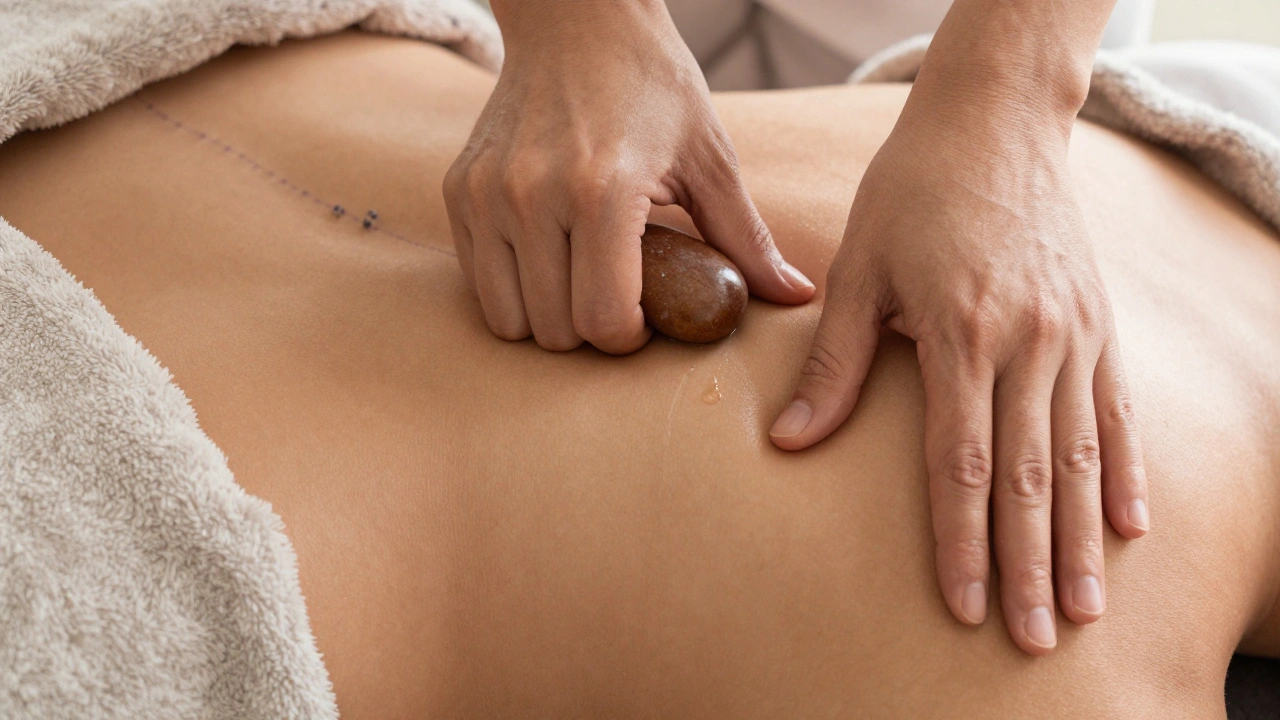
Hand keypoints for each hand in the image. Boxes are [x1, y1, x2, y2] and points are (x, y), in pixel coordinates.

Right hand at [444, 0, 813, 353]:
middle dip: (592, 332)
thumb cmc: (652, 85)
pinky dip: (513, 288)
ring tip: (580, 281)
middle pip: (556, 332)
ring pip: (509, 319)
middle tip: (618, 297)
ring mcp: (487, 194)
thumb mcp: (710, 158)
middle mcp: (533, 196)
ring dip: (547, 318)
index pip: (605, 322)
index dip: (631, 338)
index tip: (647, 317)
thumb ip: (746, 237)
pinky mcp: (460, 190)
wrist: (577, 19)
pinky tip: (547, 256)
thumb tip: (797, 295)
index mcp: (602, 193)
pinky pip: (478, 283)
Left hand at [769, 87, 1148, 653]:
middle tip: (1033, 639)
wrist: (992, 122)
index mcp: (962, 331)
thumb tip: (788, 443)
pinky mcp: (1098, 322)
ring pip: (1081, 454)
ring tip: (1085, 608)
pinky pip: (1119, 411)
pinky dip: (1124, 470)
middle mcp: (1029, 341)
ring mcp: (1074, 333)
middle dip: (1030, 565)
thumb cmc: (913, 192)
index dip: (962, 541)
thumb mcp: (860, 269)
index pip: (962, 462)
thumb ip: (834, 364)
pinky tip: (1130, 526)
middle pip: (1029, 475)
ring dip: (1083, 538)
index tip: (965, 606)